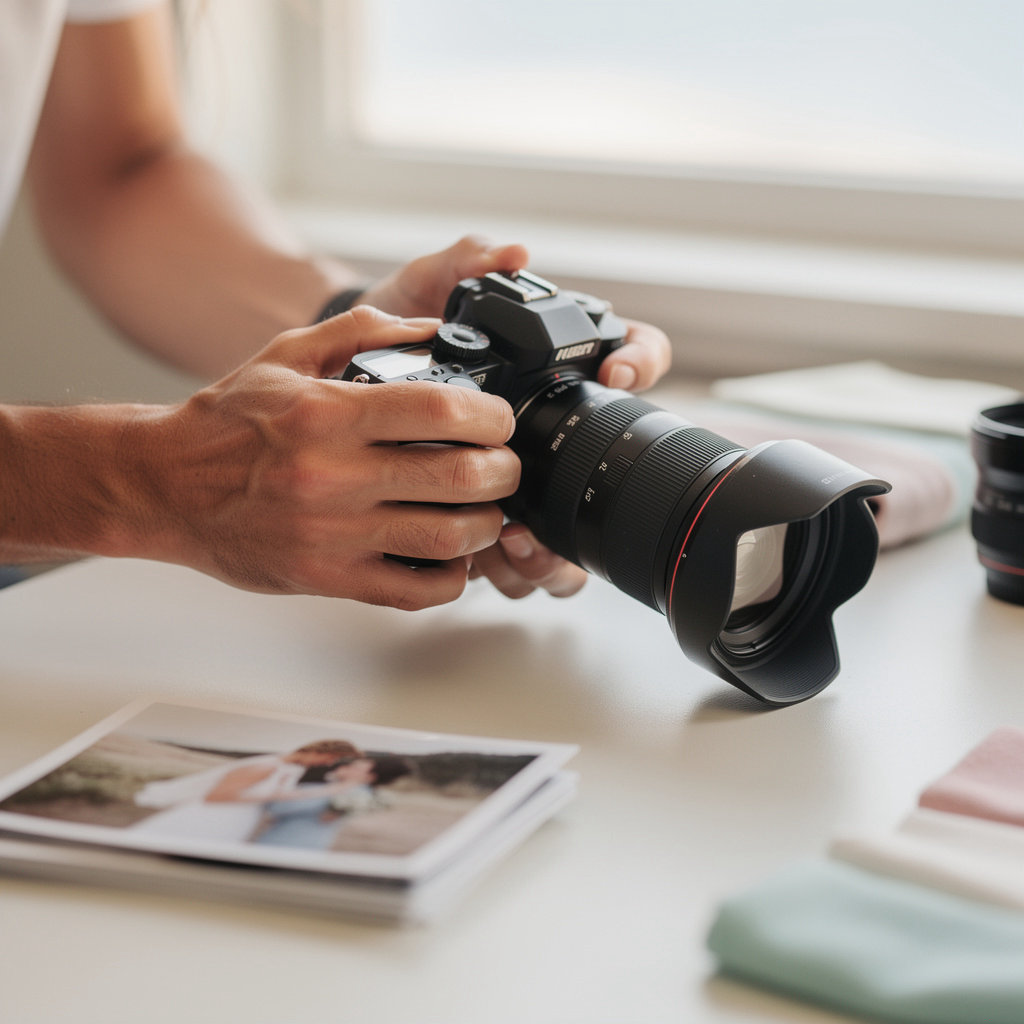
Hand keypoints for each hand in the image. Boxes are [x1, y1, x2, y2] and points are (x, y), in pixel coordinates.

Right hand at [138, 307, 520, 609]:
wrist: (163, 486)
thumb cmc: (226, 422)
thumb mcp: (285, 355)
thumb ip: (362, 332)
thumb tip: (432, 330)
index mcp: (327, 415)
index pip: (440, 411)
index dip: (490, 416)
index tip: (499, 420)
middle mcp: (331, 476)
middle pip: (458, 477)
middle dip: (503, 471)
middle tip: (505, 465)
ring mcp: (330, 534)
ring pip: (446, 539)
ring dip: (486, 525)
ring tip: (487, 510)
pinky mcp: (326, 579)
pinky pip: (412, 591)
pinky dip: (451, 577)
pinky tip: (454, 556)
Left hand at [362, 237, 672, 601]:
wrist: (337, 392)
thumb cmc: (391, 335)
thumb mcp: (419, 290)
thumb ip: (460, 263)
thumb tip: (511, 250)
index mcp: (551, 370)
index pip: (632, 356)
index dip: (639, 359)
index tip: (614, 368)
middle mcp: (549, 434)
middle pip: (610, 467)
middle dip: (597, 489)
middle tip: (568, 483)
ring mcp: (524, 487)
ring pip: (570, 535)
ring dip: (554, 549)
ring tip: (516, 540)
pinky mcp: (489, 528)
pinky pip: (521, 566)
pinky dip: (515, 572)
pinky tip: (488, 558)